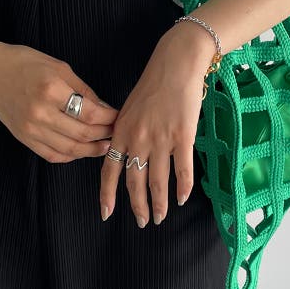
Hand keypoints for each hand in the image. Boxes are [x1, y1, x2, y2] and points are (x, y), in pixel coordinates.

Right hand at [0, 41, 117, 162]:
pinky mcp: (23, 138)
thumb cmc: (24, 63)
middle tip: (116, 133)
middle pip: (83, 134)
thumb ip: (83, 90)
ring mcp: (30, 129)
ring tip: (105, 145)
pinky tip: (82, 150)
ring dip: (91, 150)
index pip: (90, 113)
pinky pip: (52, 155)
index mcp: (51, 90)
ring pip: (70, 149)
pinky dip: (70, 156)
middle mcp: (40, 113)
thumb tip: (105, 109)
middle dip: (105, 135)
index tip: (118, 116)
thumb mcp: (59, 67)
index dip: (109, 118)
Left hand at [99, 22, 216, 226]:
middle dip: (137, 206)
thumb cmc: (152, 84)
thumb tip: (120, 155)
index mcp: (121, 132)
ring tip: (161, 217)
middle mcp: (138, 139)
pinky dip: (183, 187)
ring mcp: (161, 139)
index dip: (107, 194)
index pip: (109, 170)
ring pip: (157, 181)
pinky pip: (182, 169)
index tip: (106, 213)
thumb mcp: (128, 108)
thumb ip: (124, 133)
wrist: (175, 66)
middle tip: (142, 222)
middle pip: (134, 181)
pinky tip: (183, 198)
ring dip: (160, 203)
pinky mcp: (183, 137)